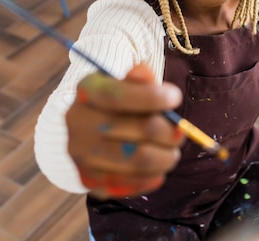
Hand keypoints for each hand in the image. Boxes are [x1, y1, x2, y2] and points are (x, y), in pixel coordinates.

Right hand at [66, 64, 184, 198]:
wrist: (90, 131)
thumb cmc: (118, 103)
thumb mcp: (125, 83)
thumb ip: (138, 79)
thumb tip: (144, 74)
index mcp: (87, 91)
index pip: (118, 96)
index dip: (151, 97)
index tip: (175, 98)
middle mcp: (77, 122)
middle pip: (138, 129)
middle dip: (169, 132)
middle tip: (181, 133)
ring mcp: (80, 154)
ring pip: (139, 160)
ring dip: (166, 157)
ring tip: (172, 152)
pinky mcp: (88, 179)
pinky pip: (131, 184)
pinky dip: (152, 177)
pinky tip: (158, 169)